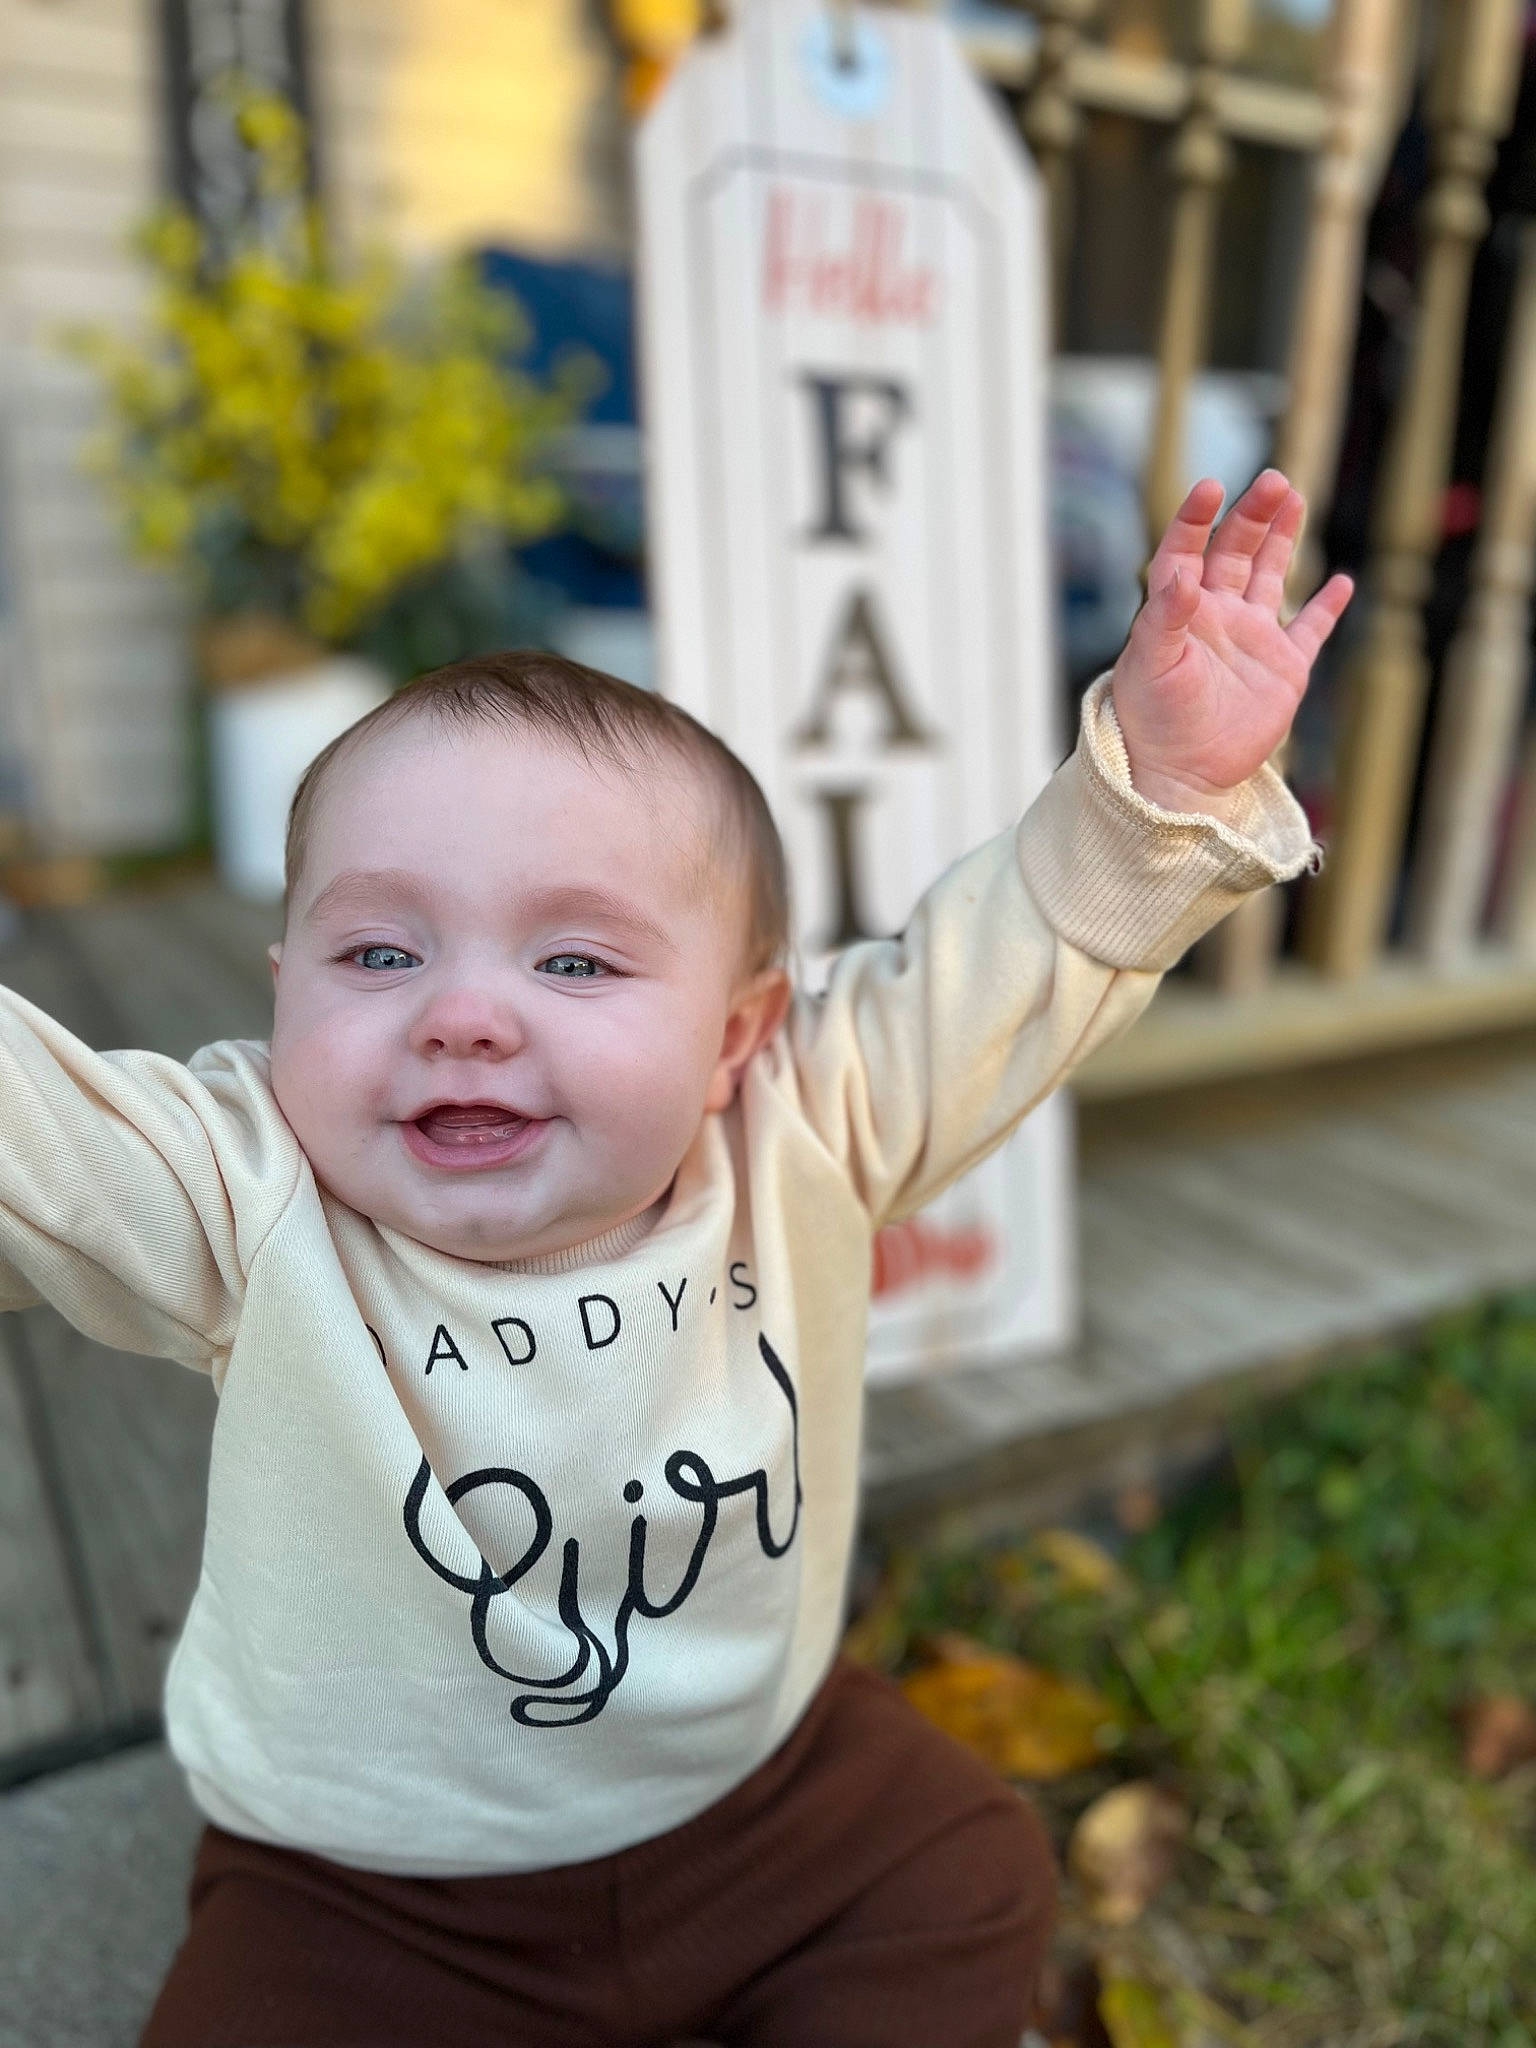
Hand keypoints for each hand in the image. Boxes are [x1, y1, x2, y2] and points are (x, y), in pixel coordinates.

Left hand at [1110, 470, 1353, 820]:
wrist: (1180, 775)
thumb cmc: (1152, 721)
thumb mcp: (1150, 665)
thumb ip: (1164, 616)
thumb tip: (1184, 574)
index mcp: (1177, 610)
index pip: (1186, 550)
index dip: (1195, 518)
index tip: (1210, 487)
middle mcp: (1215, 615)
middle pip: (1235, 551)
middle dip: (1253, 515)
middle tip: (1274, 480)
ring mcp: (1252, 639)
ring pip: (1270, 574)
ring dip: (1281, 538)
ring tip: (1292, 498)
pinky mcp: (1283, 668)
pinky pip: (1311, 629)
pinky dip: (1328, 606)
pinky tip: (1342, 580)